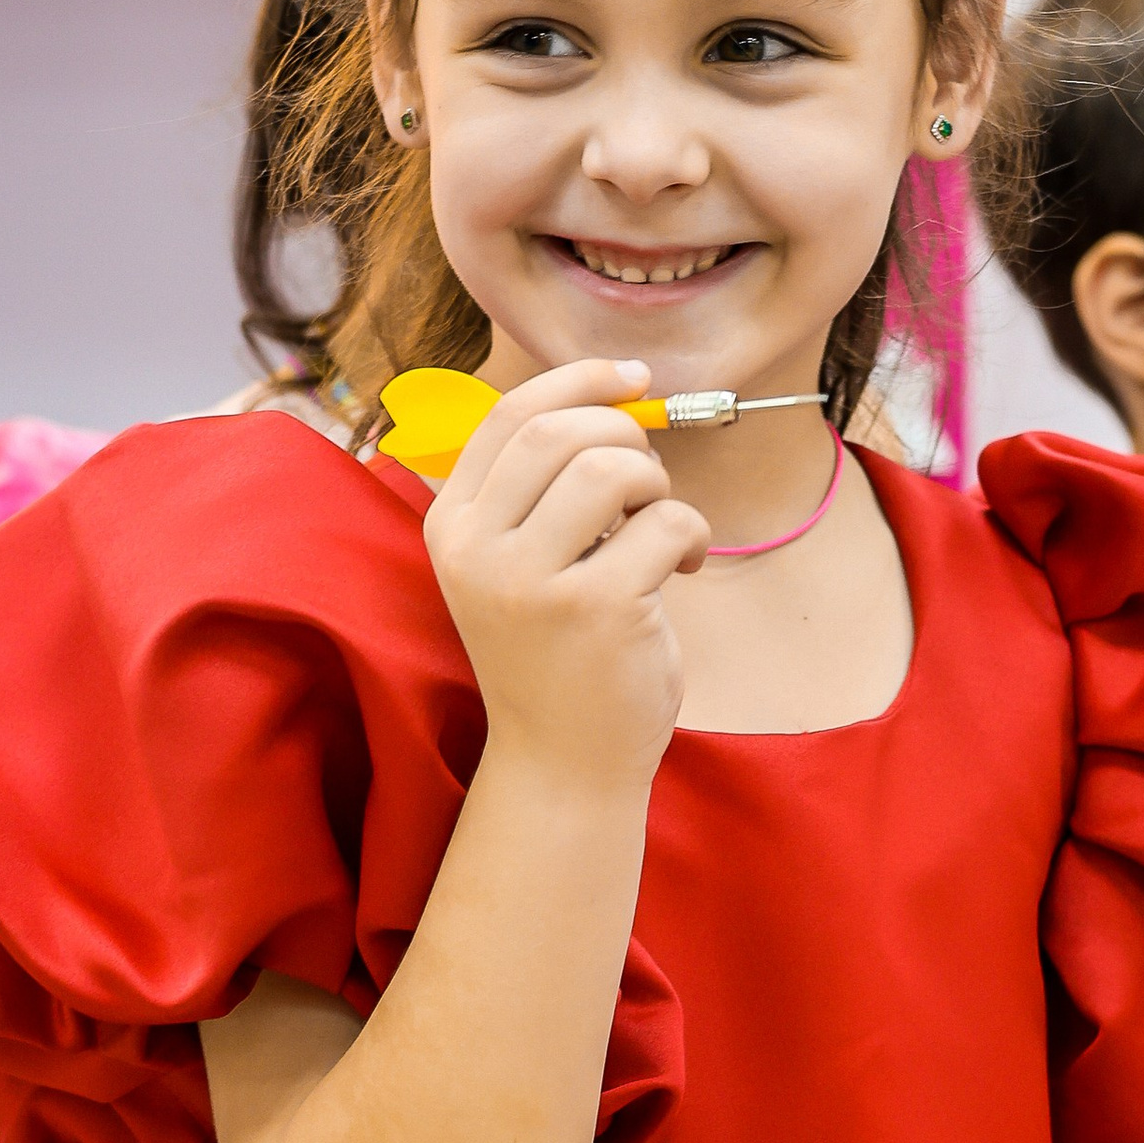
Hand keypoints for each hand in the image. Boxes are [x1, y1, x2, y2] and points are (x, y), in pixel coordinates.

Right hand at [422, 360, 710, 794]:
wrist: (563, 763)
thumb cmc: (556, 653)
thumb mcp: (517, 565)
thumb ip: (539, 488)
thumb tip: (616, 391)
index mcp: (451, 527)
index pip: (508, 416)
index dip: (578, 380)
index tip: (632, 379)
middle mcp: (477, 550)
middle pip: (559, 431)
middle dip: (625, 435)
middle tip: (650, 480)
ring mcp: (533, 581)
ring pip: (611, 469)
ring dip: (656, 484)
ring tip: (661, 525)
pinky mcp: (598, 609)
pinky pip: (666, 522)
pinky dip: (692, 533)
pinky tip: (686, 567)